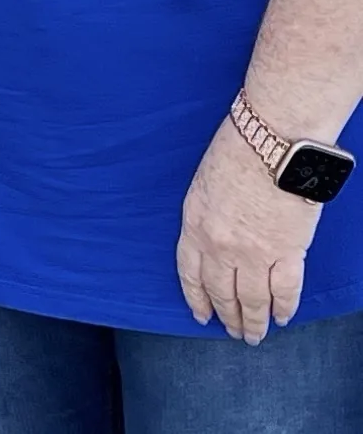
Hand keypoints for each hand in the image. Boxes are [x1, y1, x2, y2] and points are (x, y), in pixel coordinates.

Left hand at [177, 118, 320, 342]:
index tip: (201, 314)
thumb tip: (216, 239)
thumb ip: (207, 215)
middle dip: (227, 316)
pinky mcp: (286, 253)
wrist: (272, 140)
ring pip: (252, 301)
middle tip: (233, 331)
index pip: (190, 273)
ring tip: (256, 335)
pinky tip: (282, 317)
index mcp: (195, 224)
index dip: (196, 298)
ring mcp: (253, 254)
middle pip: (222, 292)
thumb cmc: (237, 148)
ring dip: (254, 322)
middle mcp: (220, 246)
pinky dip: (283, 308)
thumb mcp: (205, 182)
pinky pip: (284, 291)